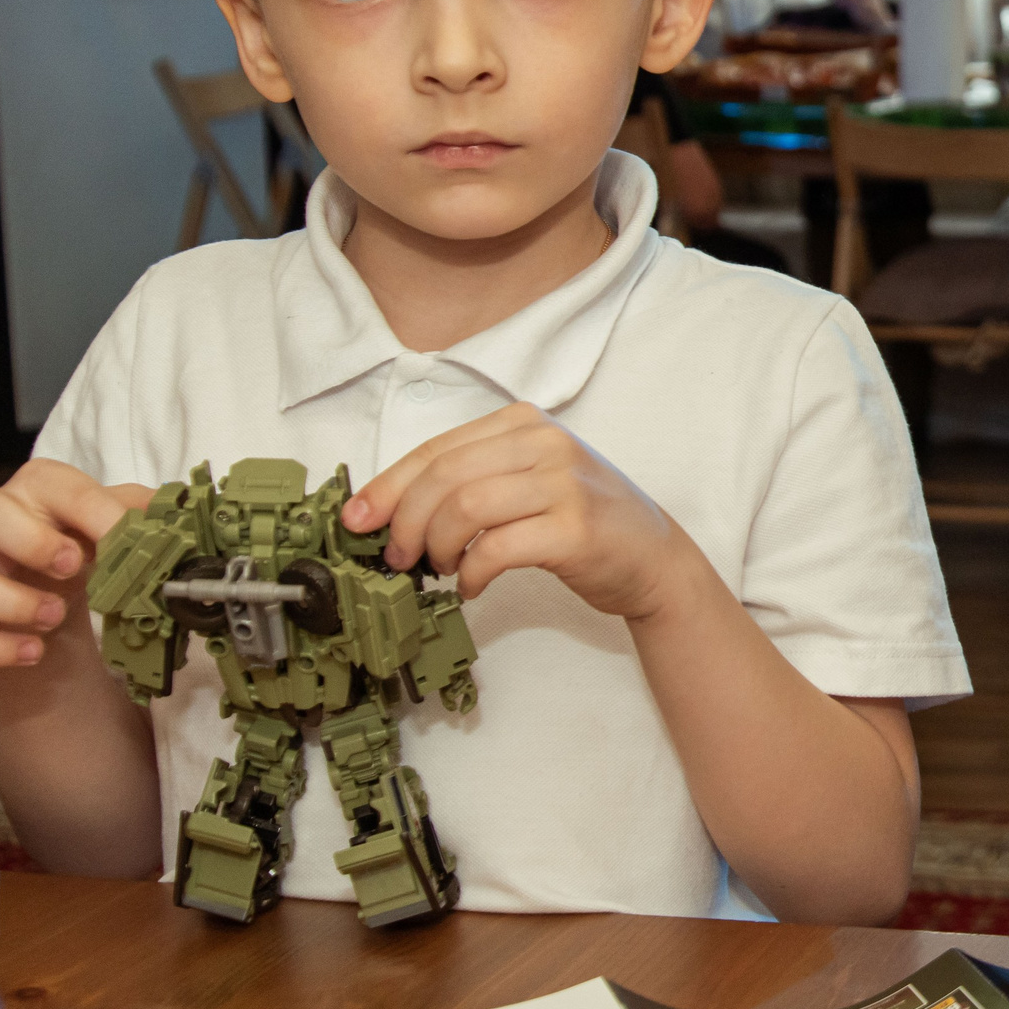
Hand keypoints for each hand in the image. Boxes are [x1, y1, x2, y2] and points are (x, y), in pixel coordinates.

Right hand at [0, 460, 150, 667]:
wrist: (57, 587)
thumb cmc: (87, 544)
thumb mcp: (118, 523)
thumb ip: (143, 514)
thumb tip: (179, 513)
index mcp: (40, 489)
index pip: (57, 485)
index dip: (91, 512)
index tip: (121, 541)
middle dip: (28, 540)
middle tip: (73, 568)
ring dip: (8, 600)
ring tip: (54, 619)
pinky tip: (32, 653)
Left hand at [345, 403, 695, 620]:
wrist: (652, 557)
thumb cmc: (579, 522)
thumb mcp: (528, 482)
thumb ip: (473, 480)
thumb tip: (389, 510)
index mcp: (525, 423)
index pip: (438, 449)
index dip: (387, 487)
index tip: (356, 522)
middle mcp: (546, 443)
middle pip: (445, 476)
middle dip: (405, 522)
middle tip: (398, 559)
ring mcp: (564, 483)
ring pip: (465, 508)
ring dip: (436, 548)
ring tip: (439, 570)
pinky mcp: (575, 528)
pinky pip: (496, 549)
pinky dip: (470, 573)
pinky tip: (471, 586)